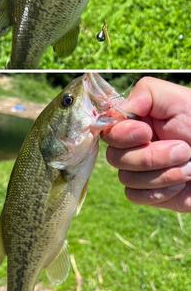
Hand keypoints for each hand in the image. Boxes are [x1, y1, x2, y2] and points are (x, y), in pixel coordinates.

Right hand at [101, 77, 190, 211]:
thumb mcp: (178, 99)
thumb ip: (145, 94)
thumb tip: (114, 111)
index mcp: (136, 122)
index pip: (107, 131)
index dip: (122, 134)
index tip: (146, 132)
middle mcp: (133, 146)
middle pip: (114, 157)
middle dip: (151, 156)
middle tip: (184, 150)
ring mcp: (140, 171)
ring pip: (126, 177)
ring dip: (163, 174)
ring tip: (190, 166)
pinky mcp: (149, 193)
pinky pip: (135, 196)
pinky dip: (160, 191)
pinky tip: (182, 184)